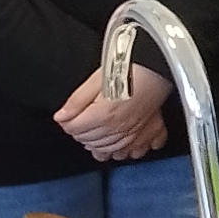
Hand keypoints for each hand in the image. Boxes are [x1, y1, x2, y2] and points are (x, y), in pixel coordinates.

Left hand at [53, 62, 169, 162]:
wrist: (156, 67)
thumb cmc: (129, 69)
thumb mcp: (96, 80)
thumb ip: (76, 101)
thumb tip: (62, 116)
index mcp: (103, 114)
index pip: (75, 129)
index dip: (67, 123)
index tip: (68, 117)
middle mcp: (118, 127)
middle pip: (89, 141)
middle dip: (80, 134)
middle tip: (79, 124)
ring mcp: (134, 131)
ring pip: (108, 150)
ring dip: (98, 145)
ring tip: (94, 135)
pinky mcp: (149, 131)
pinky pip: (134, 150)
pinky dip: (124, 151)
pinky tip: (119, 146)